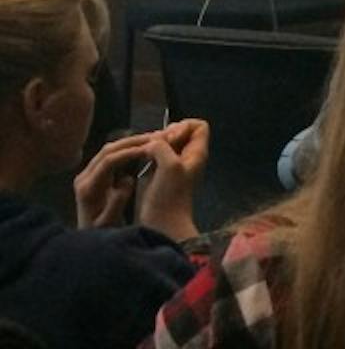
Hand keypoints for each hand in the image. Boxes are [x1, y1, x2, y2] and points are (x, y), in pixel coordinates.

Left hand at [73, 130, 162, 227]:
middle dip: (132, 142)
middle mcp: (84, 177)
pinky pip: (111, 155)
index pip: (107, 161)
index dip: (128, 153)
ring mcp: (88, 174)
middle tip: (155, 137)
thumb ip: (116, 202)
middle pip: (107, 151)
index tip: (149, 149)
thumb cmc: (101, 232)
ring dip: (130, 142)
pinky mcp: (95, 174)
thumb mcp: (108, 223)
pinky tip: (143, 147)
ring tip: (152, 139)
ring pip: (109, 150)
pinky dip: (127, 149)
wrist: (89, 237)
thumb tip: (126, 180)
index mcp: (88, 187)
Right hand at [135, 118, 209, 242]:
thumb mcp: (170, 166)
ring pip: (167, 144)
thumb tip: (153, 142)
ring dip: (155, 144)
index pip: (198, 126)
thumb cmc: (170, 196)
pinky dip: (149, 154)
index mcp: (197, 153)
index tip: (169, 138)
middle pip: (181, 132)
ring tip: (146, 153)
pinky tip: (141, 161)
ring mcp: (175, 166)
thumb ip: (164, 146)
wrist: (162, 223)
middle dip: (165, 134)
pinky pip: (156, 155)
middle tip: (154, 146)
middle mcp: (188, 157)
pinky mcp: (161, 174)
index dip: (183, 126)